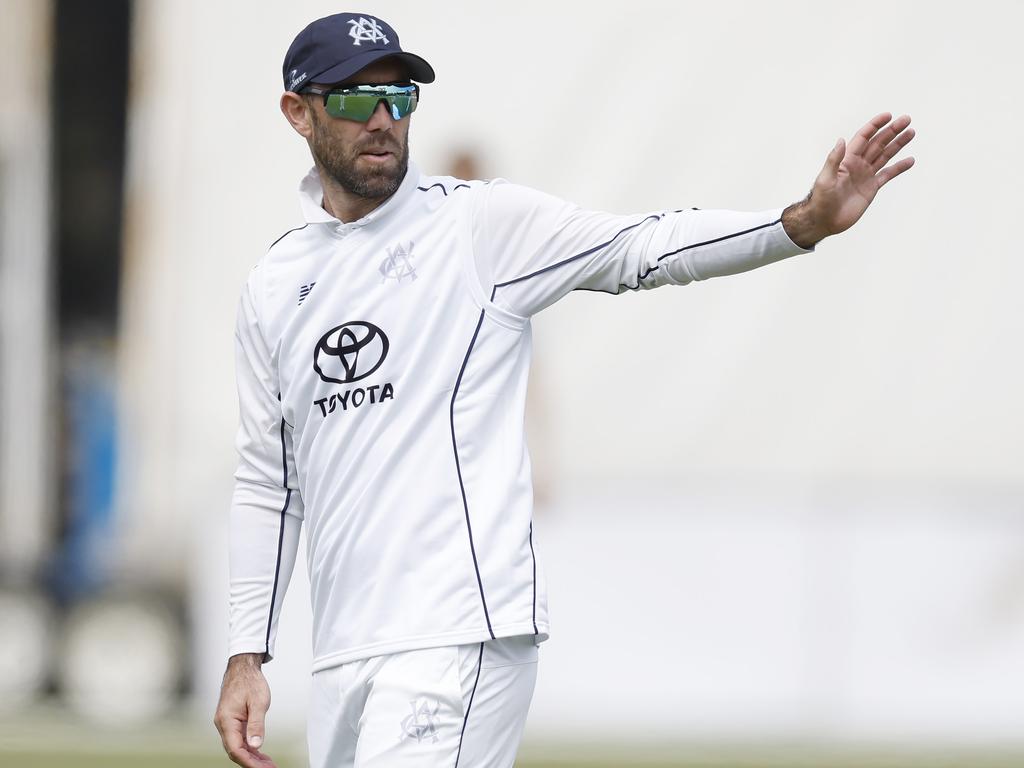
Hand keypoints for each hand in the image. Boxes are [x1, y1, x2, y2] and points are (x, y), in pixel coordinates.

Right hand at [214, 654, 277, 767]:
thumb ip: (257, 724)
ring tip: (268, 765)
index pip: (235, 749)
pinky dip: (250, 748)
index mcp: (226, 720)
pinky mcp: (232, 722)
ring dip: (252, 757)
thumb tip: (255, 746)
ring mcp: (226, 723)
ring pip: (237, 747)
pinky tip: (261, 754)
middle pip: (236, 751)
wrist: (243, 667)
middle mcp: (223, 724)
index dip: (249, 762)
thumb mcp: (259, 702)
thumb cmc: (250, 681)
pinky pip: (239, 739)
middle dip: (252, 763)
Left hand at [783, 112, 915, 248]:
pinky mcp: (872, 188)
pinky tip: (910, 160)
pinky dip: (899, 168)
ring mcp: (866, 175)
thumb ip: (834, 160)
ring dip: (898, 144)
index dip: (875, 126)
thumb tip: (841, 140)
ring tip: (911, 133)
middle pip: (878, 143)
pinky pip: (888, 175)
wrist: (824, 220)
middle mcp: (858, 164)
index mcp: (847, 159)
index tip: (888, 116)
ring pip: (885, 155)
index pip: (863, 137)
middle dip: (891, 131)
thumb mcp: (825, 178)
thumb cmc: (821, 200)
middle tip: (906, 119)